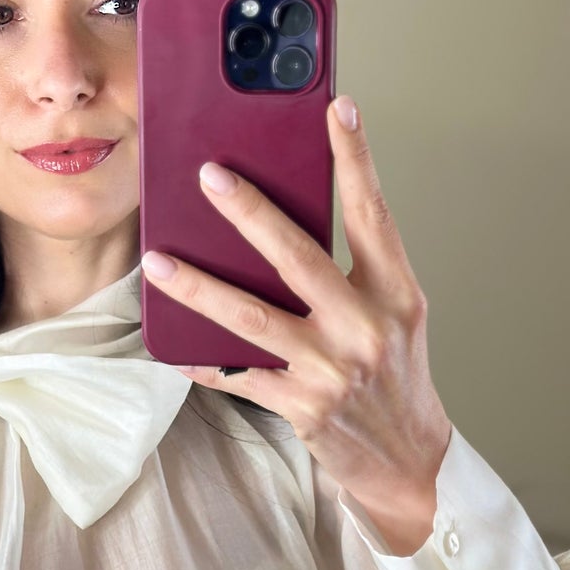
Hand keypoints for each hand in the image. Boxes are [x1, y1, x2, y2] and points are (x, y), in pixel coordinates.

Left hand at [139, 95, 451, 553]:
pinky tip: (169, 346)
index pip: (374, 213)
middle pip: (299, 257)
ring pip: (253, 318)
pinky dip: (201, 361)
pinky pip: (238, 376)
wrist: (410, 461)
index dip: (356, 159)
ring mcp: (333, 369)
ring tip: (159, 262)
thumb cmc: (394, 379)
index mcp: (396, 293)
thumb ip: (354, 272)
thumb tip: (284, 223)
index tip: (338, 109)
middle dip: (250, 213)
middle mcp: (367, 326)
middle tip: (209, 175)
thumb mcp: (393, 317)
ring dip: (199, 288)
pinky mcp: (303, 407)